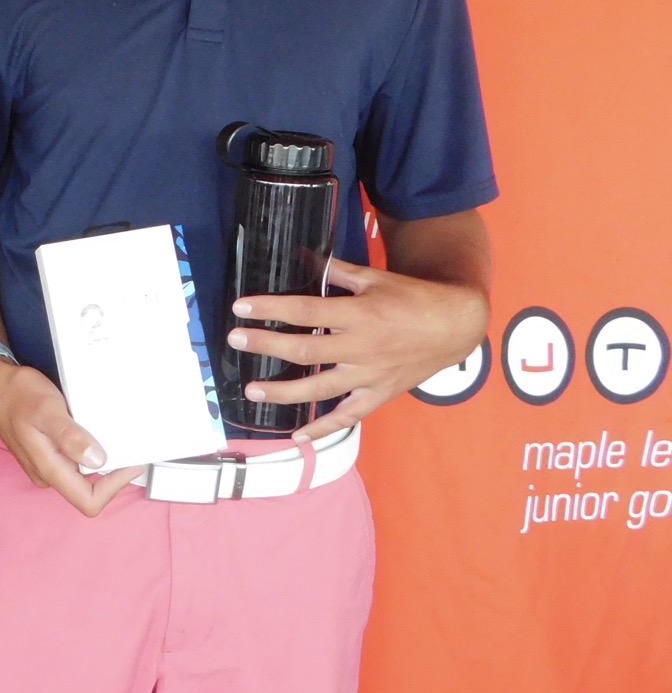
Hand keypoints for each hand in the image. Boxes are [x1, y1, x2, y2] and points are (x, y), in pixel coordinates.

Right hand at [0, 355, 143, 516]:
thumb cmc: (17, 394)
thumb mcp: (47, 410)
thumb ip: (70, 436)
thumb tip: (97, 460)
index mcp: (48, 469)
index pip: (89, 500)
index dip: (114, 487)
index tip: (129, 462)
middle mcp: (47, 473)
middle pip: (88, 491)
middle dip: (112, 473)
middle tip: (127, 447)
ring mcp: (46, 465)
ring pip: (82, 476)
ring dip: (101, 461)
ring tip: (111, 436)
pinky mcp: (46, 454)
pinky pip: (74, 462)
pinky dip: (89, 450)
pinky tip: (92, 430)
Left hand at [229, 257, 489, 441]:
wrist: (456, 325)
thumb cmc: (413, 297)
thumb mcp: (376, 277)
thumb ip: (338, 272)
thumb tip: (304, 257)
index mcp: (360, 314)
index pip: (306, 312)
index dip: (271, 310)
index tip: (241, 308)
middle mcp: (362, 348)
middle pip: (306, 351)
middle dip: (267, 346)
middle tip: (236, 341)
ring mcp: (371, 375)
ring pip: (321, 389)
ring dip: (284, 393)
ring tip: (253, 391)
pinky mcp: (380, 394)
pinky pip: (349, 416)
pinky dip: (324, 428)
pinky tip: (298, 435)